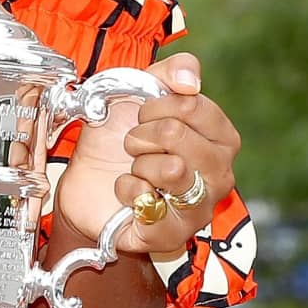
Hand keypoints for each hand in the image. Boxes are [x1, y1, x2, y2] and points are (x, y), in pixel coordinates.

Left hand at [51, 53, 241, 259]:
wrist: (86, 182)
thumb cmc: (119, 138)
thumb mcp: (139, 93)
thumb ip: (170, 72)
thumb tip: (190, 79)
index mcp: (221, 138)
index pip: (193, 105)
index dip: (155, 105)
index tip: (143, 115)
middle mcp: (220, 175)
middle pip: (177, 134)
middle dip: (141, 134)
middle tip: (133, 145)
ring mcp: (199, 208)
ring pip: (171, 169)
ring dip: (138, 163)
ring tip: (134, 169)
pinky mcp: (171, 235)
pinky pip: (150, 204)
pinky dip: (127, 191)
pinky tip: (128, 193)